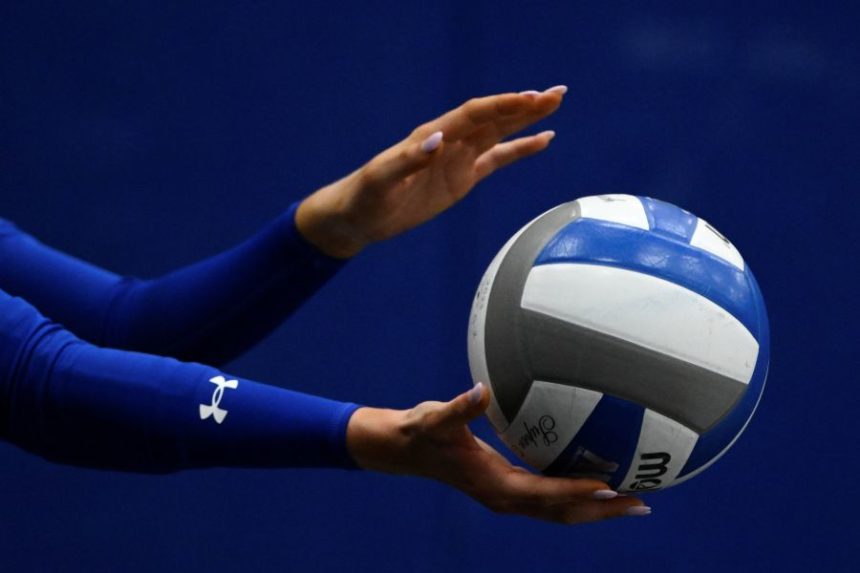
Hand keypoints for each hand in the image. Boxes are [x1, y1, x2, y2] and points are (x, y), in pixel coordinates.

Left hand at [296, 86, 567, 257]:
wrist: (360, 215)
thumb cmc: (366, 196)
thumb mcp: (382, 179)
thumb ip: (409, 159)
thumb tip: (438, 140)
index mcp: (432, 136)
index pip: (474, 115)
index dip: (502, 106)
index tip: (530, 100)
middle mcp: (449, 141)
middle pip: (493, 117)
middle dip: (524, 105)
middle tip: (556, 93)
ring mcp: (458, 158)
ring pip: (499, 133)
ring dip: (526, 119)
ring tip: (555, 104)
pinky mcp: (462, 178)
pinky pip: (497, 159)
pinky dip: (520, 149)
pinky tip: (543, 140)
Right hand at [346, 383, 651, 523]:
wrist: (404, 450)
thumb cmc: (421, 432)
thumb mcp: (437, 418)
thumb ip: (460, 407)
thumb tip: (481, 390)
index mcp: (493, 485)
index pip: (544, 493)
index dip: (578, 491)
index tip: (610, 486)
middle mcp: (504, 498)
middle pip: (562, 513)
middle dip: (602, 511)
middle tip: (642, 502)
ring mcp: (507, 497)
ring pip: (559, 512)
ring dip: (595, 508)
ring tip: (632, 500)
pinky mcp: (507, 489)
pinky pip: (550, 499)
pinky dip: (576, 496)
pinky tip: (594, 481)